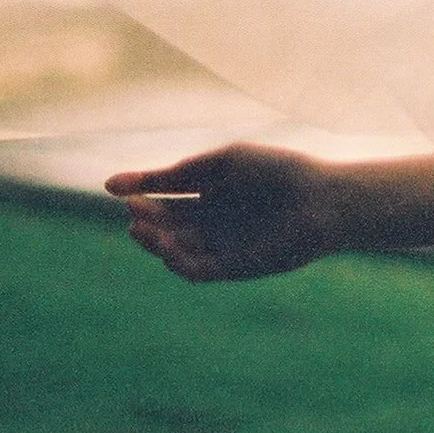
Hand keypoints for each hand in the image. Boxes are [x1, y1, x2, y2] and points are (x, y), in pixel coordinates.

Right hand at [105, 144, 337, 282]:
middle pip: (167, 221)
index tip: (111, 185)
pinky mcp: (234, 268)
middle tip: (134, 210)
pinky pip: (196, 270)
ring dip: (155, 241)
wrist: (322, 200)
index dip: (138, 187)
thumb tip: (124, 185)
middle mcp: (215, 217)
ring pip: (176, 248)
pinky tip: (168, 246)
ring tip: (143, 228)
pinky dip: (177, 261)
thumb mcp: (224, 162)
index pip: (166, 190)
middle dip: (146, 217)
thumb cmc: (278, 172)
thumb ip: (179, 173)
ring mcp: (223, 243)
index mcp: (213, 187)